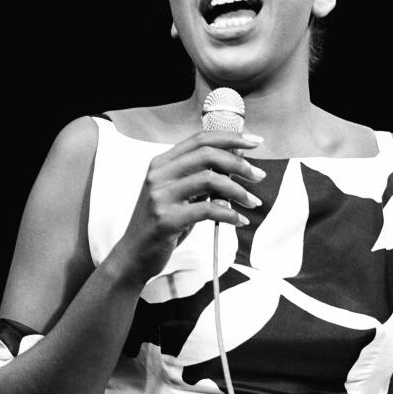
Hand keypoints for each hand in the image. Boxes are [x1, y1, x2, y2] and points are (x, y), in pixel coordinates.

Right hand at [109, 130, 265, 285]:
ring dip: (239, 190)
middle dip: (239, 163)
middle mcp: (159, 175)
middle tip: (258, 175)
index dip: (231, 137)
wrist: (134, 255)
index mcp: (162, 163)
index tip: (255, 142)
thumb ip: (203, 176)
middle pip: (208, 155)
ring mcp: (161, 196)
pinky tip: (240, 220)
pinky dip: (230, 214)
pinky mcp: (166, 219)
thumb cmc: (163, 224)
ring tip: (253, 201)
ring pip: (210, 180)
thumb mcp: (181, 195)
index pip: (200, 139)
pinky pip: (208, 210)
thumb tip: (238, 159)